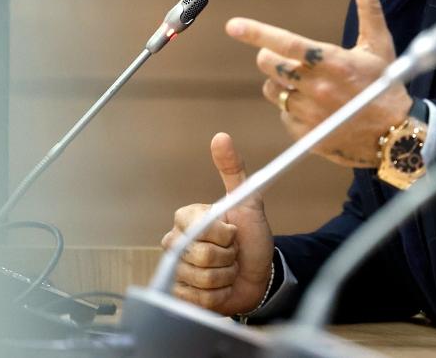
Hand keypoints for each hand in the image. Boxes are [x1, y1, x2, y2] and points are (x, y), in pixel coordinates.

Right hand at [160, 133, 274, 314]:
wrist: (260, 274)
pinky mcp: (180, 295)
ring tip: (229, 270)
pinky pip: (197, 299)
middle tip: (233, 253)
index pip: (200, 228)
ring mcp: (176, 270)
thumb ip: (233, 169)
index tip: (233, 232)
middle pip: (201, 256)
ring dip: (225, 277)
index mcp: (186, 218)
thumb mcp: (247, 200)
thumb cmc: (251, 237)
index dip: (223, 234)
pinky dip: (217, 296)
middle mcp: (175, 242)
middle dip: (227, 258)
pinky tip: (221, 288)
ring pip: (201, 279)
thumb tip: (220, 136)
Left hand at [225, 0, 410, 166]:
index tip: (233, 26)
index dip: (256, 33)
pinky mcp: (305, 133)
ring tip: (304, 84)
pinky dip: (291, 107)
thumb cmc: (386, 84)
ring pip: (272, 90)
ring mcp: (310, 112)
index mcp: (332, 62)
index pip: (286, 43)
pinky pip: (283, 113)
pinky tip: (313, 106)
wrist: (396, 135)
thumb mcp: (379, 43)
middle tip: (287, 59)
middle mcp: (317, 87)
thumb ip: (368, 6)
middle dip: (271, 57)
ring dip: (281, 83)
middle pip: (269, 65)